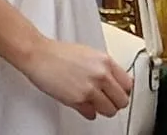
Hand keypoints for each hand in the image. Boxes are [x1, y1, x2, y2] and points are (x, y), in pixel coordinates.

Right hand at [17, 37, 132, 120]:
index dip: (122, 90)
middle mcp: (101, 75)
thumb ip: (105, 67)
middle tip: (106, 100)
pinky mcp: (78, 100)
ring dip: (102, 109)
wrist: (37, 54)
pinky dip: (88, 112)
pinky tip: (82, 104)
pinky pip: (92, 115)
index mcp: (105, 61)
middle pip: (122, 100)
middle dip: (114, 102)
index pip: (128, 84)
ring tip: (94, 103)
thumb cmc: (58, 53)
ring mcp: (90, 88)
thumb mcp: (89, 54)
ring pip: (110, 111)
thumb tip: (117, 81)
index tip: (117, 93)